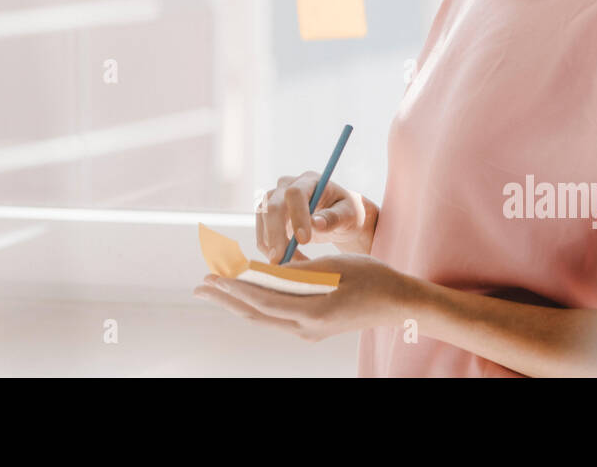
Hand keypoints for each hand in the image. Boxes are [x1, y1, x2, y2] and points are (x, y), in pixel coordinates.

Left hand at [193, 253, 414, 341]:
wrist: (397, 302)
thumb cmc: (370, 277)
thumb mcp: (334, 266)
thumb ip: (298, 270)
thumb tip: (262, 269)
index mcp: (313, 312)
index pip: (264, 300)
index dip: (236, 288)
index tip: (212, 276)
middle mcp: (307, 327)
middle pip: (256, 313)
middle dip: (226, 298)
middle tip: (199, 286)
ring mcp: (308, 331)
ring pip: (263, 316)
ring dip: (237, 300)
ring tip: (214, 288)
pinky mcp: (312, 327)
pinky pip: (276, 315)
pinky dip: (257, 302)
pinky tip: (246, 290)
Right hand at [256, 173, 375, 260]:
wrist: (337, 216)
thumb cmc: (346, 211)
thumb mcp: (349, 213)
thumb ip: (334, 217)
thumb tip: (316, 223)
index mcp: (309, 180)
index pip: (294, 193)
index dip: (296, 216)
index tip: (304, 240)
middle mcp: (287, 186)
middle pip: (272, 206)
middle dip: (275, 235)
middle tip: (280, 260)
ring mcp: (274, 199)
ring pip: (263, 221)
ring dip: (273, 246)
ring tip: (293, 266)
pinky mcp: (268, 216)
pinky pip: (263, 234)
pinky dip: (272, 251)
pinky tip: (291, 262)